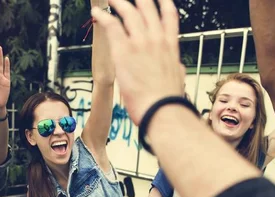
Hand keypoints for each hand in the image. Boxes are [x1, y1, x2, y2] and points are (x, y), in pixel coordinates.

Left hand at [91, 0, 181, 124]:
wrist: (162, 109)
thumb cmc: (168, 100)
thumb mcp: (178, 78)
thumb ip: (175, 67)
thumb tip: (177, 67)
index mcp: (170, 46)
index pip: (169, 16)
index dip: (164, 3)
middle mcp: (156, 39)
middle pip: (147, 8)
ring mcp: (140, 43)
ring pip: (129, 13)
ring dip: (119, 3)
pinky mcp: (124, 50)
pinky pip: (112, 26)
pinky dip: (104, 16)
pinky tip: (96, 12)